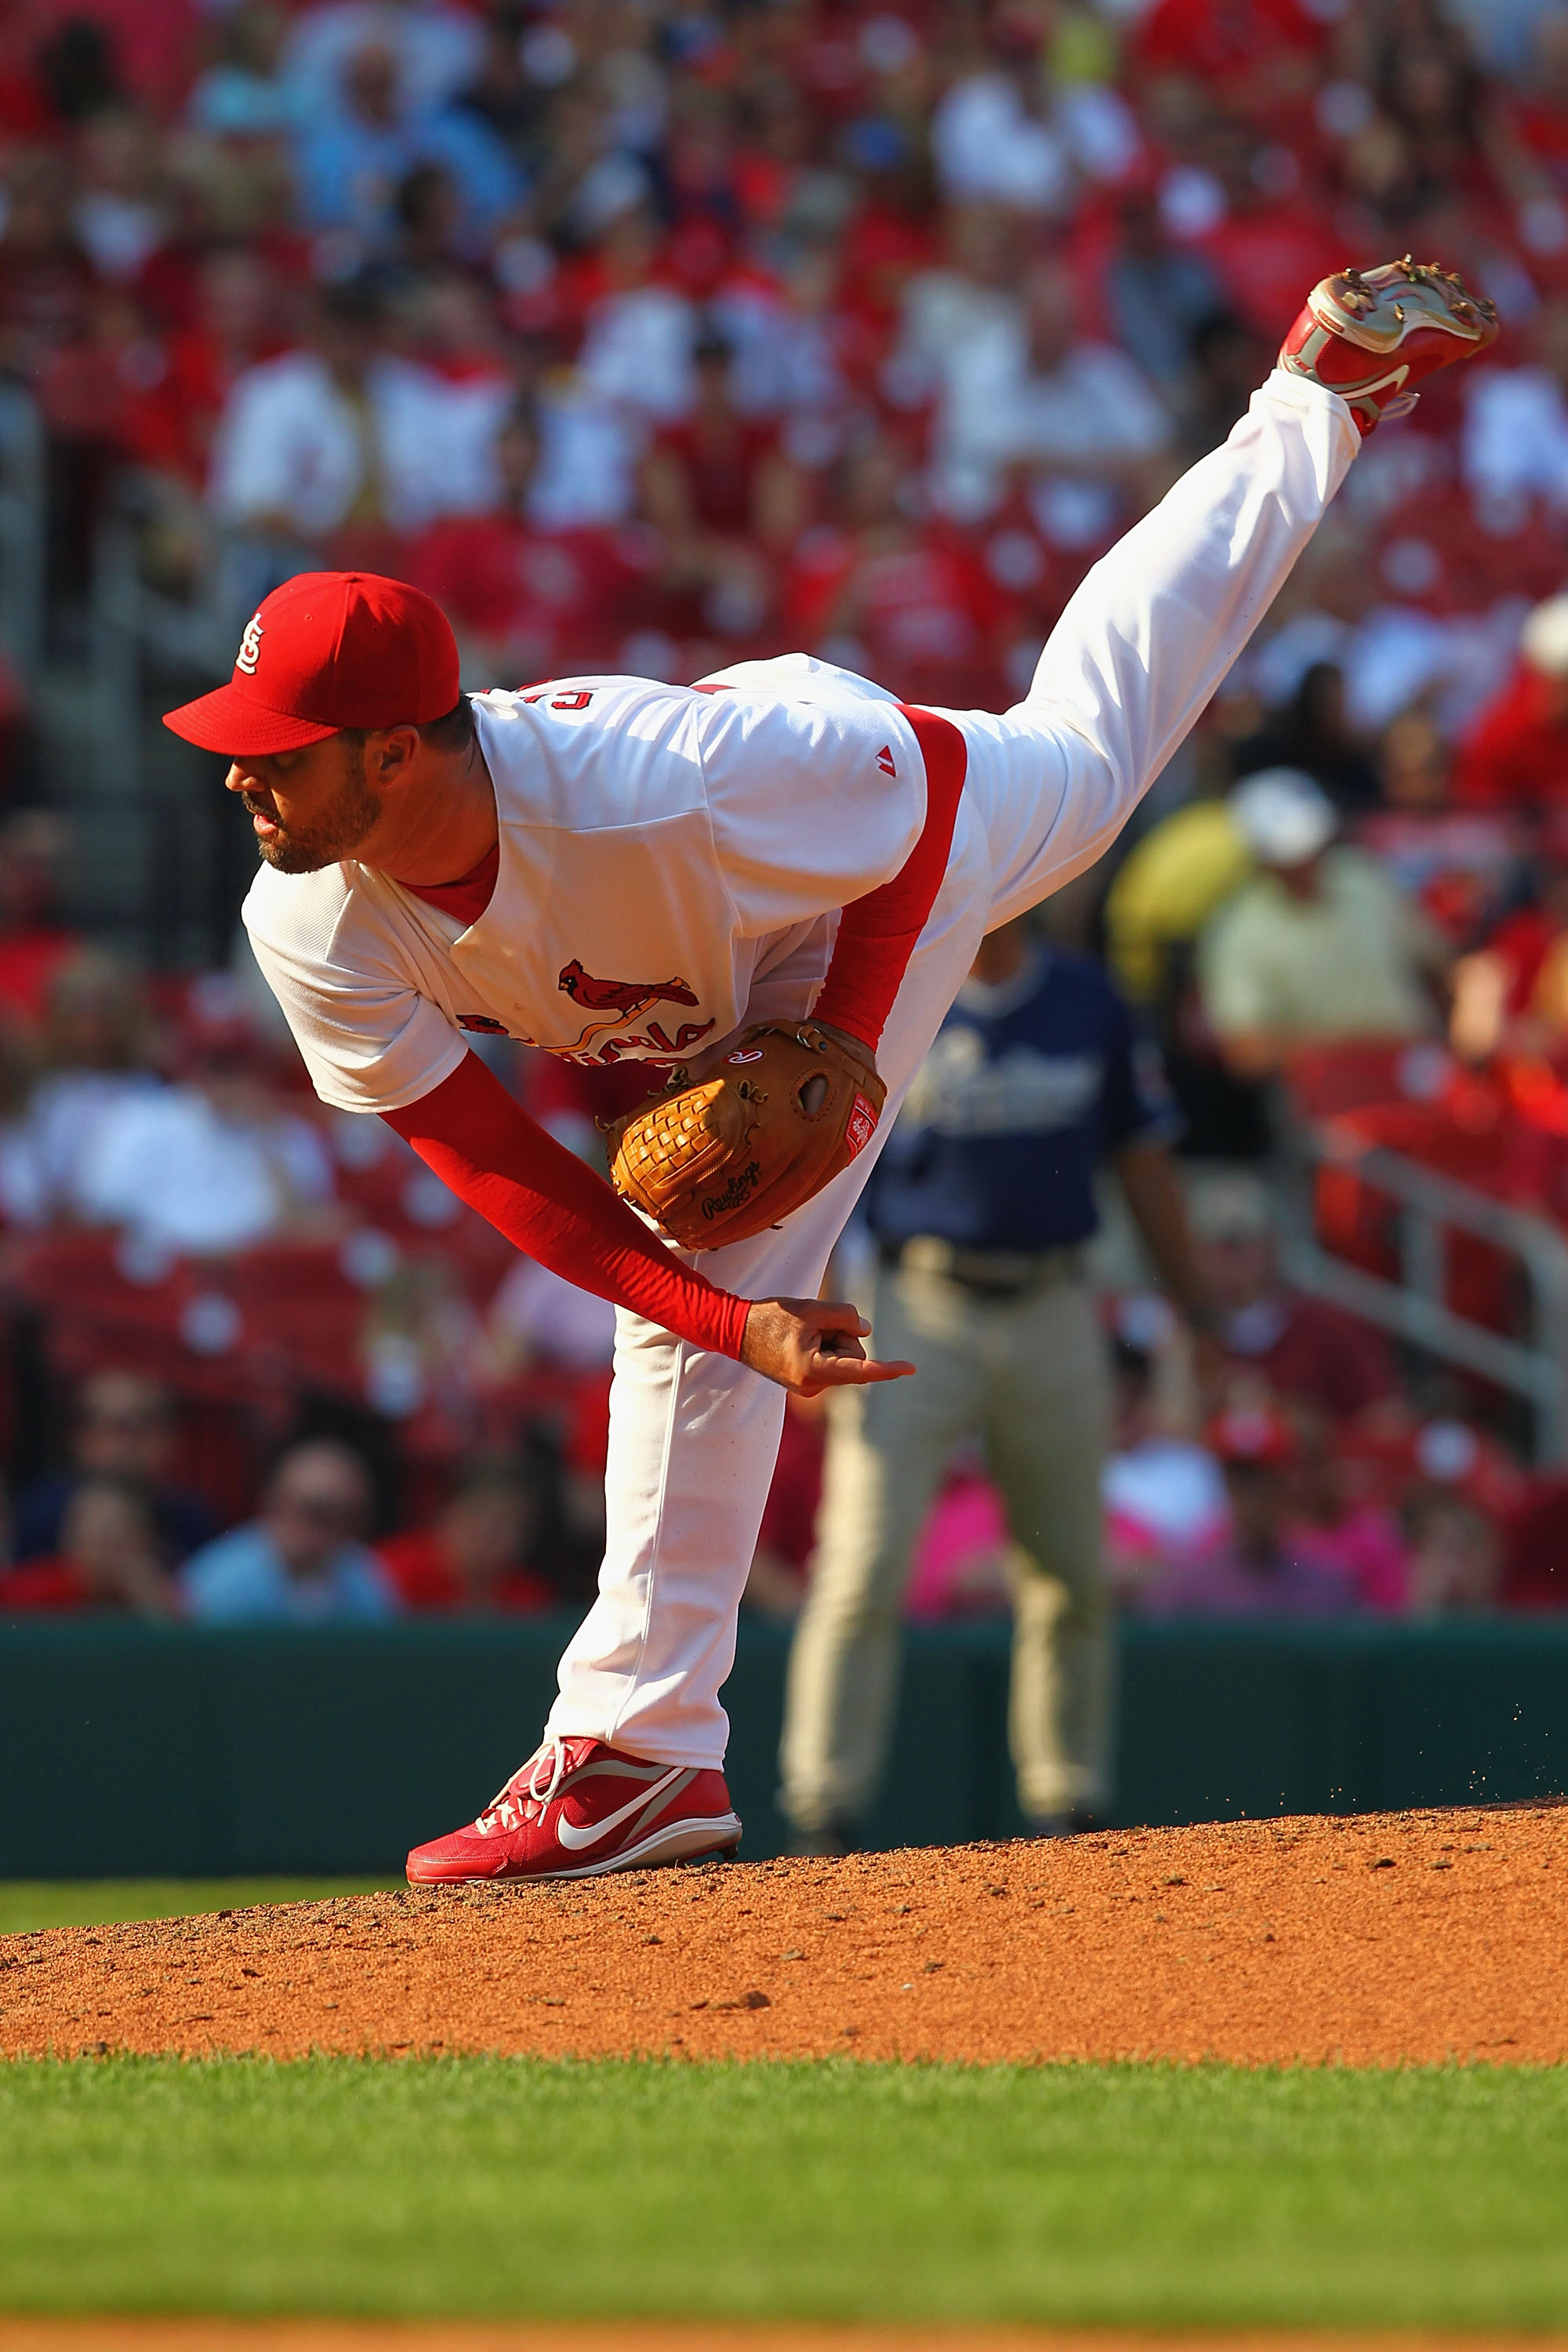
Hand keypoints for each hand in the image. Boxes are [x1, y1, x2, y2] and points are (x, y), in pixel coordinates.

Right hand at [741, 1296, 915, 1397]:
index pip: (860, 1369)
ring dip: (830, 1338)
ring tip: (801, 1331)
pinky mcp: (806, 1381)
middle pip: (853, 1357)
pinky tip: (799, 1338)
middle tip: (812, 1323)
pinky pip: (830, 1360)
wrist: (735, 1331)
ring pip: (842, 1358)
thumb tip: (865, 1330)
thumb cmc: (771, 1319)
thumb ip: (845, 1316)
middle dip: (843, 1336)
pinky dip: (823, 1345)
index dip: (888, 1368)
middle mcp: (814, 1385)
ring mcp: (809, 1386)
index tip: (911, 1369)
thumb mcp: (811, 1309)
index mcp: (814, 1370)